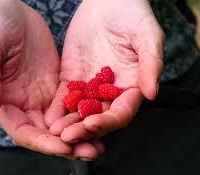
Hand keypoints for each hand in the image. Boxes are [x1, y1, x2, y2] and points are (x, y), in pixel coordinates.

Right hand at [0, 0, 102, 158]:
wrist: (10, 10)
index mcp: (6, 102)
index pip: (25, 132)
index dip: (43, 143)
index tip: (64, 146)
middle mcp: (26, 104)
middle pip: (48, 133)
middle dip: (69, 144)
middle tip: (91, 151)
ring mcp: (43, 96)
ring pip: (63, 122)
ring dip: (81, 133)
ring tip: (100, 143)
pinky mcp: (58, 84)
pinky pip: (73, 104)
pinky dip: (84, 114)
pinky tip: (100, 119)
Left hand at [49, 0, 164, 142]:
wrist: (109, 1)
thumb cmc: (134, 16)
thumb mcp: (148, 37)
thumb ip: (151, 64)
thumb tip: (151, 93)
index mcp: (132, 87)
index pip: (122, 112)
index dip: (108, 121)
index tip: (92, 124)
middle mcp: (111, 92)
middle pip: (99, 117)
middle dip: (84, 129)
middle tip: (68, 137)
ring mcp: (91, 86)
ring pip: (80, 111)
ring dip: (68, 123)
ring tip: (55, 132)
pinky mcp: (73, 78)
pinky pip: (65, 96)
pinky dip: (57, 108)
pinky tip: (48, 118)